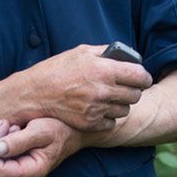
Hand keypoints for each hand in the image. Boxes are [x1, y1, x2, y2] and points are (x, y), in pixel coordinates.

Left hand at [0, 117, 83, 176]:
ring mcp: (20, 172)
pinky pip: (1, 156)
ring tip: (14, 126)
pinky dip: (2, 141)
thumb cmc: (59, 129)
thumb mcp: (41, 130)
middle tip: (5, 123)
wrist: (72, 131)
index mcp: (32, 172)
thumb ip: (20, 141)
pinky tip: (14, 130)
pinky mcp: (18, 164)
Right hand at [16, 44, 152, 132]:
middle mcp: (103, 91)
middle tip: (126, 88)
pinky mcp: (89, 124)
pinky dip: (108, 118)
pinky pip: (111, 123)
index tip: (142, 78)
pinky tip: (99, 109)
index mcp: (104, 70)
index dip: (144, 77)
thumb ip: (105, 52)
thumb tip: (124, 56)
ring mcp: (96, 109)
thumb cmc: (56, 70)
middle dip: (133, 91)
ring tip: (110, 98)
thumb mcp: (81, 52)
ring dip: (120, 104)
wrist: (33, 95)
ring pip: (124, 110)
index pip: (140, 76)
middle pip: (135, 95)